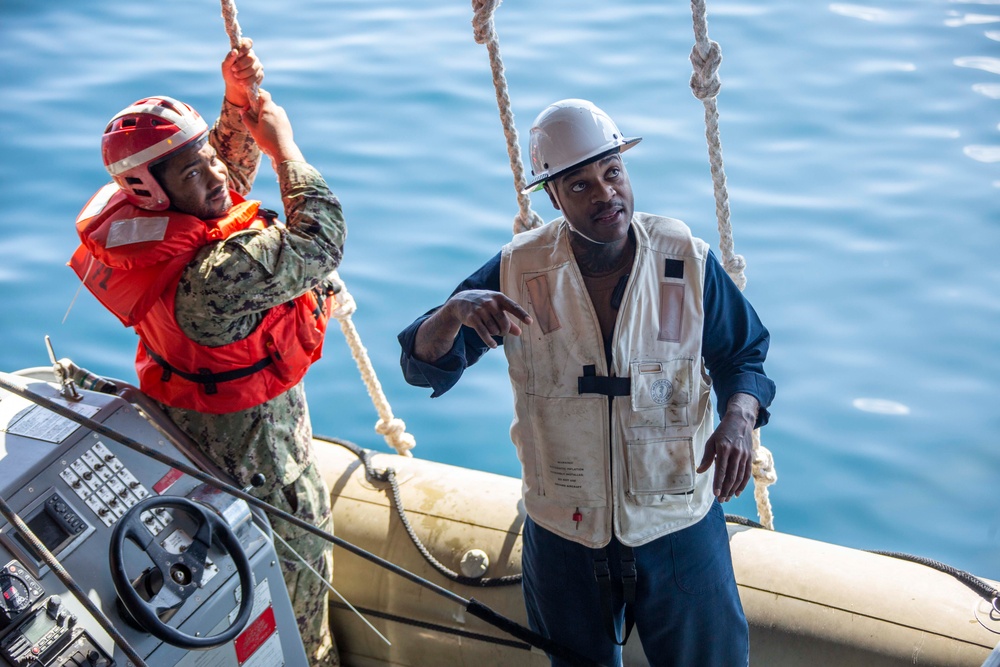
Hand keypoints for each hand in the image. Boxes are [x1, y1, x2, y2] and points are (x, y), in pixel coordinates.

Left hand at [222, 38, 263, 108]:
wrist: (235, 87)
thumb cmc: (230, 74)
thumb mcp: (225, 66)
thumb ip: (229, 58)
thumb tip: (234, 51)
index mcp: (243, 51)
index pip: (248, 42)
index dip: (245, 46)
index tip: (239, 53)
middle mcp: (251, 56)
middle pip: (251, 57)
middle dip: (241, 65)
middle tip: (234, 69)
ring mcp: (257, 65)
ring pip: (254, 68)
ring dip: (243, 74)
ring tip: (237, 76)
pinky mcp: (260, 74)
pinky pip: (256, 76)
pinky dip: (247, 80)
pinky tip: (242, 82)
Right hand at [239, 89, 304, 163]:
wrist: (283, 150)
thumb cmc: (267, 140)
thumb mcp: (254, 130)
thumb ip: (247, 119)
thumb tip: (242, 111)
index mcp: (268, 109)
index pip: (264, 94)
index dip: (257, 95)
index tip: (251, 102)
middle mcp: (277, 110)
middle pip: (267, 103)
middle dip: (259, 107)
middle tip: (252, 116)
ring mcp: (283, 116)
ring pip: (272, 110)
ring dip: (265, 114)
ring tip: (260, 125)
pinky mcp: (286, 123)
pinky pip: (277, 117)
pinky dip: (272, 119)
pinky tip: (268, 130)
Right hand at [413, 290, 531, 362]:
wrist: (461, 301)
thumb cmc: (484, 305)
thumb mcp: (496, 308)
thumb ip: (508, 320)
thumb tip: (519, 333)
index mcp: (499, 297)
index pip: (513, 306)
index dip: (522, 315)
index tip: (530, 322)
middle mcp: (490, 302)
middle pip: (504, 322)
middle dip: (505, 331)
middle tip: (502, 332)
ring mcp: (480, 310)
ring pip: (494, 329)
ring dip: (495, 333)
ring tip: (493, 331)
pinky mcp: (472, 318)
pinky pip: (484, 333)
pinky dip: (490, 341)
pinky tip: (493, 345)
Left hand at [697, 393, 757, 501]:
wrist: (740, 421)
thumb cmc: (722, 432)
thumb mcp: (711, 441)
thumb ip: (707, 457)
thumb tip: (700, 471)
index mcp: (724, 448)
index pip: (721, 470)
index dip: (718, 483)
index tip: (716, 494)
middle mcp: (736, 453)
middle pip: (731, 476)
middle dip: (726, 490)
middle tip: (720, 500)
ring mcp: (744, 455)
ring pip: (739, 477)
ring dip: (733, 489)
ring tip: (727, 498)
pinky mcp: (750, 457)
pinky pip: (747, 474)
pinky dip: (743, 484)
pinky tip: (737, 492)